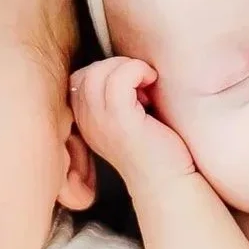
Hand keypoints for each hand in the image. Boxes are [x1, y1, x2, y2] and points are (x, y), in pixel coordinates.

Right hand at [71, 57, 195, 189]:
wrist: (168, 182)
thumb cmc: (155, 149)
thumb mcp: (127, 119)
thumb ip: (116, 97)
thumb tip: (124, 65)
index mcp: (86, 121)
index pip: (80, 79)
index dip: (107, 72)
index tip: (133, 87)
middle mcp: (87, 122)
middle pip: (88, 72)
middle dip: (118, 67)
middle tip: (142, 84)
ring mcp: (101, 122)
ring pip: (100, 72)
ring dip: (129, 68)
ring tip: (147, 85)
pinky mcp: (121, 122)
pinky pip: (120, 78)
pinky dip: (138, 71)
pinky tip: (152, 84)